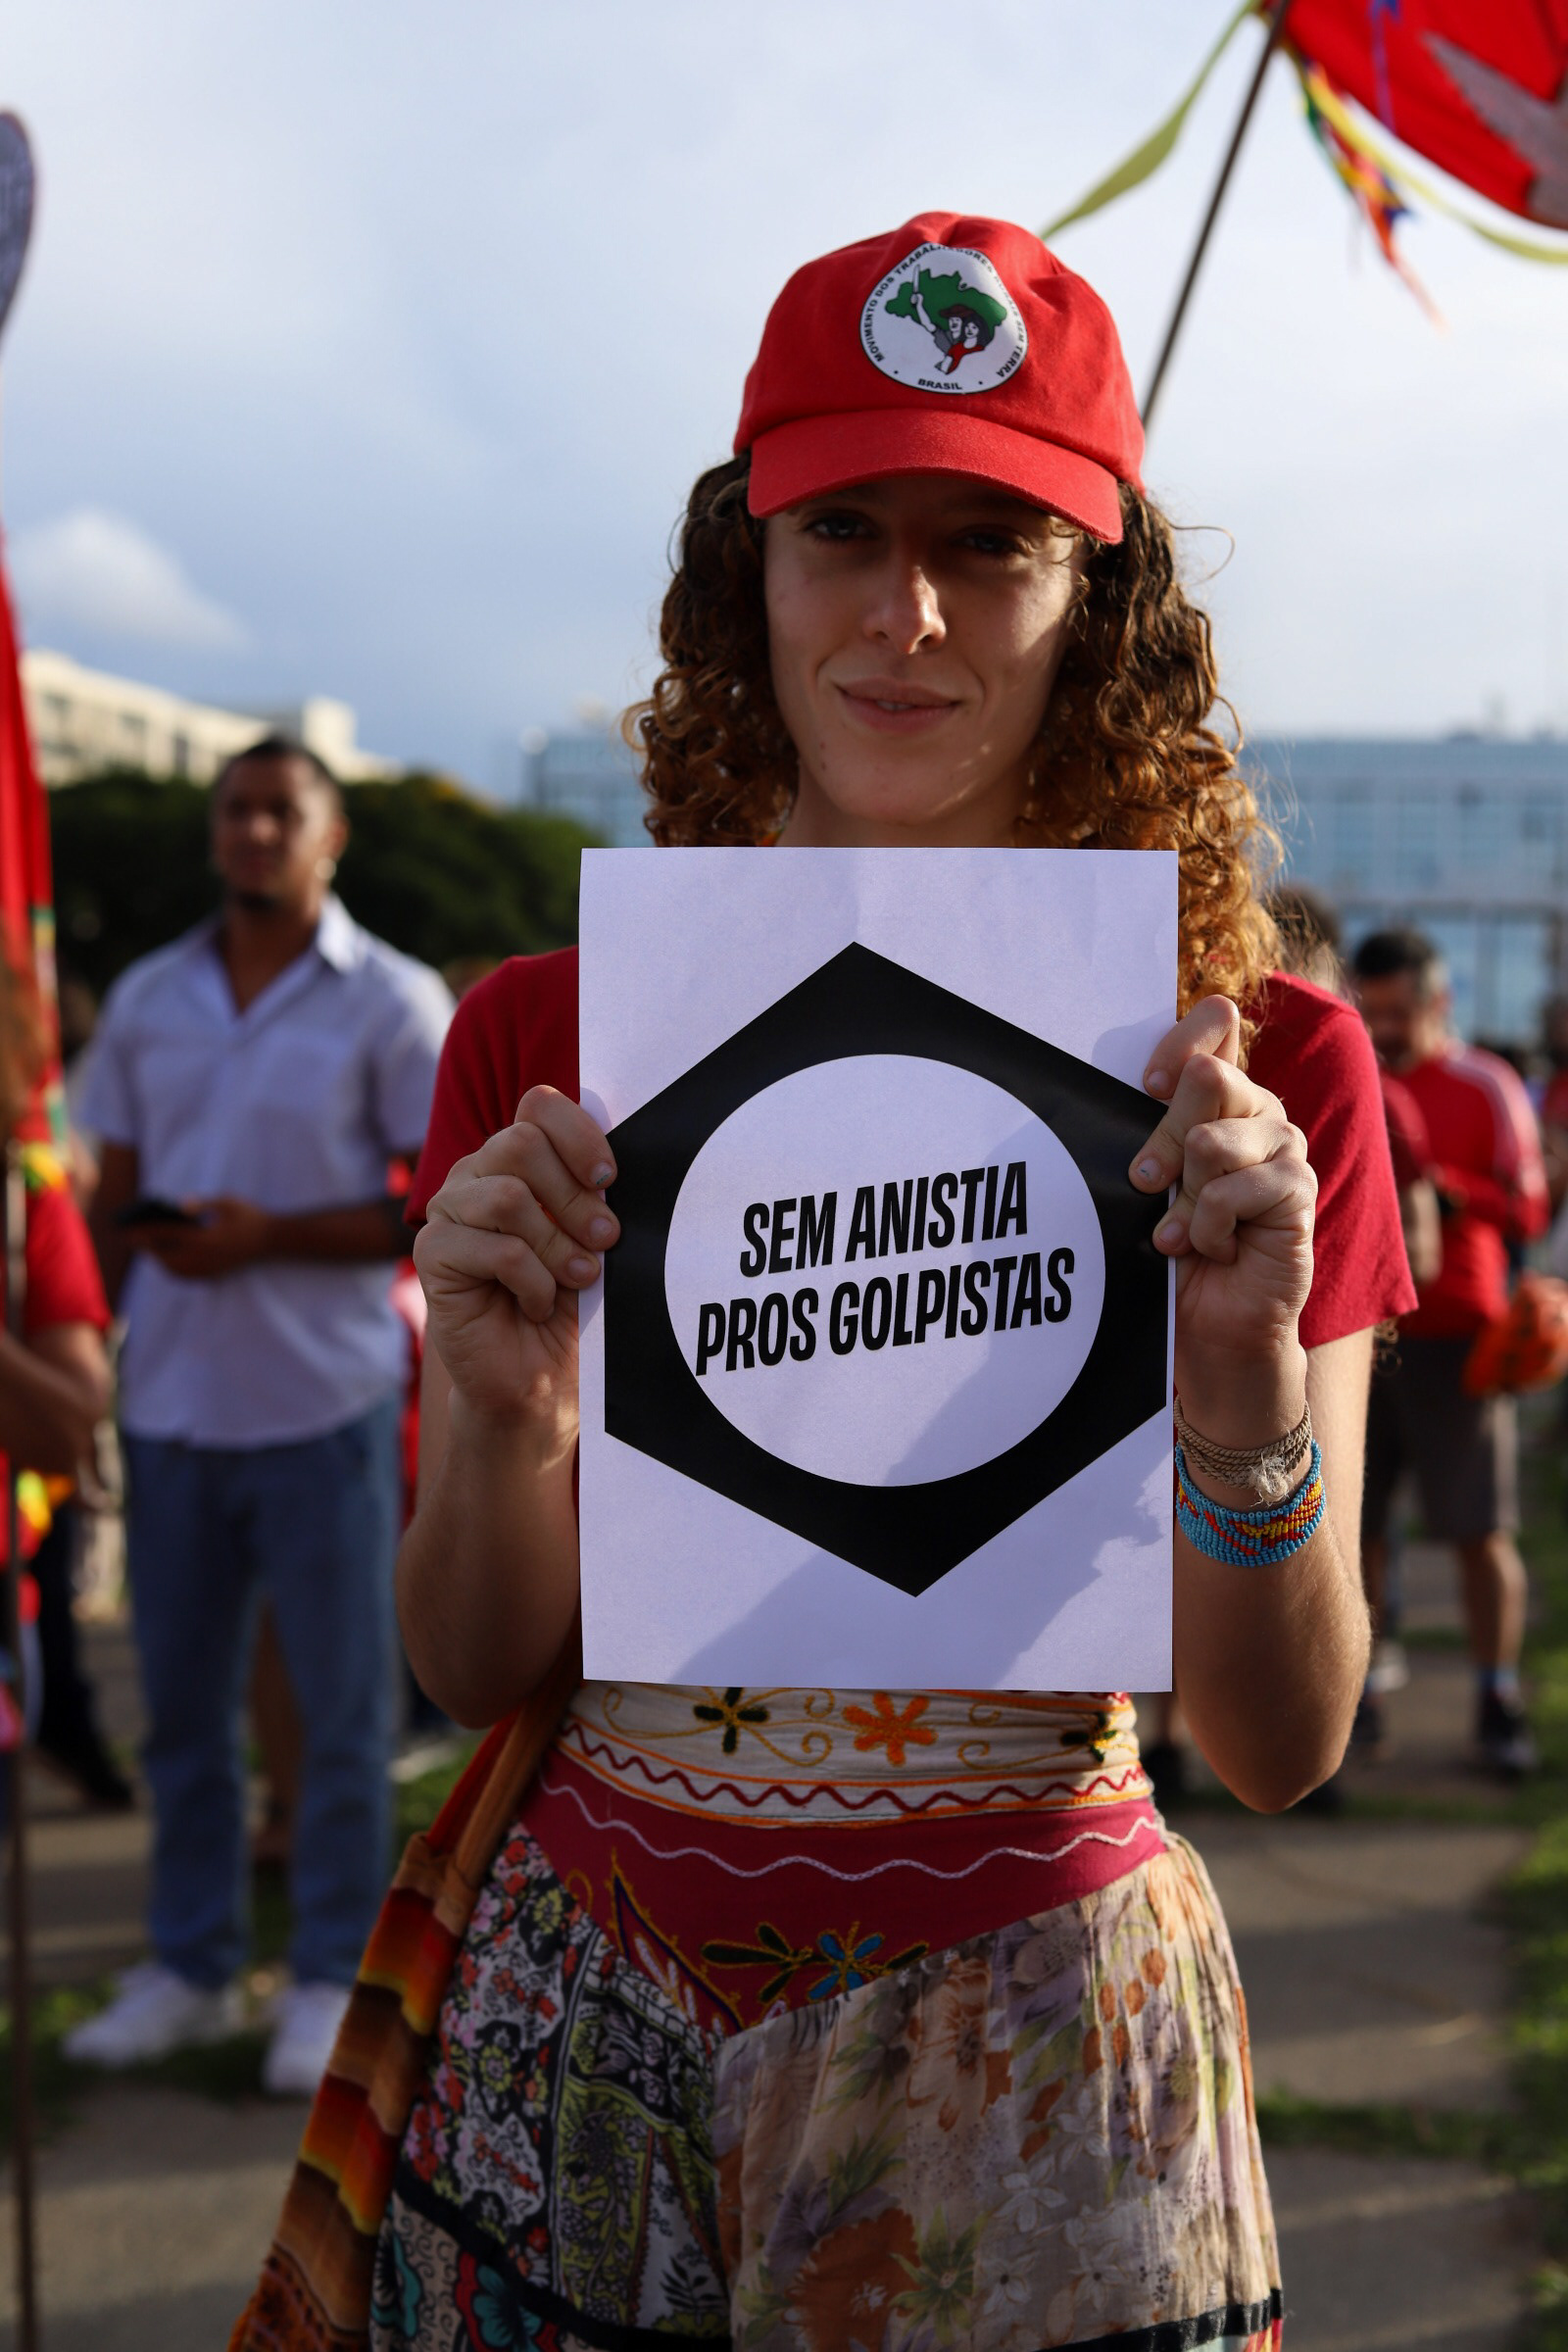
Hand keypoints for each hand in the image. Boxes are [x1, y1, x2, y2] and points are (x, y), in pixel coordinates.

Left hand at [136, 1197, 274, 1281]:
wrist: (273, 1240)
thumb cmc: (249, 1217)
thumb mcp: (227, 1202)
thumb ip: (202, 1203)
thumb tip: (179, 1206)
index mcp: (204, 1237)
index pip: (166, 1235)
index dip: (144, 1232)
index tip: (128, 1230)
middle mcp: (204, 1257)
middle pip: (165, 1256)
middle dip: (147, 1248)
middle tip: (133, 1239)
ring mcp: (209, 1268)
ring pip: (173, 1270)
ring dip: (159, 1260)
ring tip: (148, 1249)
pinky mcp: (214, 1275)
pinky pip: (186, 1276)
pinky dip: (172, 1269)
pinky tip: (168, 1260)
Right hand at [412, 1086, 618, 1430]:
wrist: (540, 1379)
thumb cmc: (572, 1303)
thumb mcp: (594, 1236)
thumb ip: (593, 1191)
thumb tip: (610, 1163)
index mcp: (517, 1160)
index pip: (538, 1105)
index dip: (579, 1135)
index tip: (609, 1180)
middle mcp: (477, 1176)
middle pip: (519, 1141)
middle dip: (573, 1196)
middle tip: (603, 1240)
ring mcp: (448, 1213)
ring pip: (507, 1196)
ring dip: (557, 1245)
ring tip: (577, 1278)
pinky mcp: (431, 1256)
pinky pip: (495, 1249)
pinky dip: (533, 1282)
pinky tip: (536, 1304)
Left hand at [1129, 995, 1314, 1444]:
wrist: (1209, 1323)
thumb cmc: (1175, 1244)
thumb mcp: (1157, 1175)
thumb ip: (1161, 1120)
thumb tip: (1156, 1076)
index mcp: (1224, 1093)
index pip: (1216, 1022)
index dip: (1179, 1044)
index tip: (1147, 1085)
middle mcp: (1260, 1109)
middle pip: (1206, 1079)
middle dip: (1162, 1143)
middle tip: (1151, 1187)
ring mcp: (1286, 1148)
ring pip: (1210, 1141)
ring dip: (1184, 1198)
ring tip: (1186, 1231)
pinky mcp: (1299, 1190)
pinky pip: (1234, 1191)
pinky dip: (1208, 1229)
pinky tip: (1218, 1249)